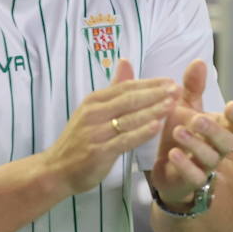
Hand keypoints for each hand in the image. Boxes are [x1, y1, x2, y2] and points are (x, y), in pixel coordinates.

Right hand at [42, 58, 177, 195]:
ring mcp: (95, 132)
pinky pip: (124, 140)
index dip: (150, 84)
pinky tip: (157, 126)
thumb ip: (114, 88)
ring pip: (129, 118)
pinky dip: (141, 133)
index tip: (170, 80)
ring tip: (172, 104)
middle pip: (129, 100)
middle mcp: (94, 113)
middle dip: (155, 94)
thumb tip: (125, 61)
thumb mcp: (94, 110)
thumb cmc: (80, 139)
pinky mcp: (99, 152)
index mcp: (94, 101)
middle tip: (176, 89)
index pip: (126, 87)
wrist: (56, 170)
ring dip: (153, 110)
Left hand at [149, 59, 232, 210]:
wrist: (168, 171)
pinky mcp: (192, 181)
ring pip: (211, 158)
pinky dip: (185, 165)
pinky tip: (173, 153)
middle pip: (227, 141)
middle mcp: (217, 148)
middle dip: (213, 130)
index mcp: (218, 129)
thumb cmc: (181, 136)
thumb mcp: (184, 108)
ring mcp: (206, 166)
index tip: (232, 106)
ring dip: (196, 145)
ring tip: (178, 132)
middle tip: (197, 119)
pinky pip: (195, 176)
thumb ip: (193, 88)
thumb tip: (199, 61)